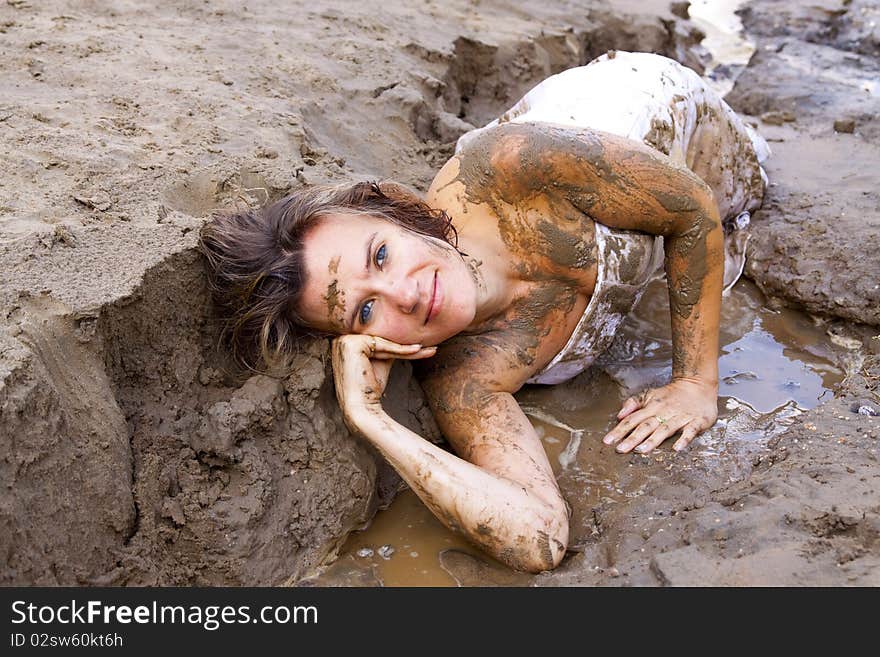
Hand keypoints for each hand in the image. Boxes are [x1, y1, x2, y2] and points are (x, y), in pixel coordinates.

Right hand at [331, 334, 436, 427]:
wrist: (362, 409)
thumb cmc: (370, 391)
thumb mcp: (381, 363)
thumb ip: (387, 349)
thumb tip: (405, 336)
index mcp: (344, 344)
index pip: (377, 341)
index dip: (399, 345)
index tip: (420, 347)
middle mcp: (340, 340)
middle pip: (380, 340)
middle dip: (404, 344)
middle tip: (428, 346)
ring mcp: (343, 341)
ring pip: (383, 341)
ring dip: (406, 346)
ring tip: (428, 349)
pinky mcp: (352, 344)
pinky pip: (382, 344)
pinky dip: (400, 349)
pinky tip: (417, 350)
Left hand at [602, 378, 717, 453]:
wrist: (698, 385)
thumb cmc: (671, 394)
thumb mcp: (650, 395)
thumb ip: (633, 404)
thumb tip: (618, 415)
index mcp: (651, 407)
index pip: (632, 420)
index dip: (619, 430)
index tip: (607, 441)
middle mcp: (664, 412)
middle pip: (645, 426)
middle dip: (632, 438)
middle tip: (620, 449)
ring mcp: (680, 417)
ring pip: (664, 429)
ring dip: (652, 440)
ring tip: (641, 450)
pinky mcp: (696, 421)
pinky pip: (690, 432)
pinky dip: (683, 440)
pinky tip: (676, 449)